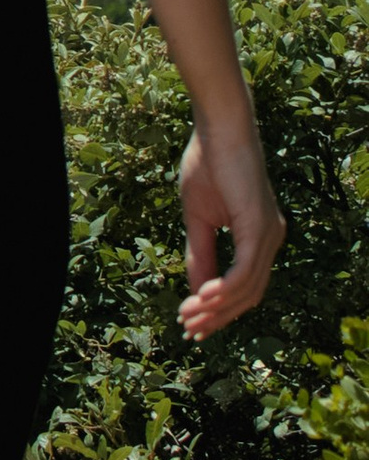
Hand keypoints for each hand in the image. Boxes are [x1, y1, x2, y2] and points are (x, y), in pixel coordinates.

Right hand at [177, 123, 285, 340]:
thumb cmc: (208, 164)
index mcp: (259, 238)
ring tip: (188, 316)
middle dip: (218, 317)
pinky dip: (224, 289)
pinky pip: (245, 271)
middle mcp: (272, 240)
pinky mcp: (260, 228)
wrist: (219, 128)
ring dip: (216, 308)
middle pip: (249, 296)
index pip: (244, 287)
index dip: (220, 309)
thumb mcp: (198, 218)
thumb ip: (200, 253)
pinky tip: (202, 298)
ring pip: (247, 289)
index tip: (192, 323)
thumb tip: (197, 293)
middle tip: (188, 331)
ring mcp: (270, 235)